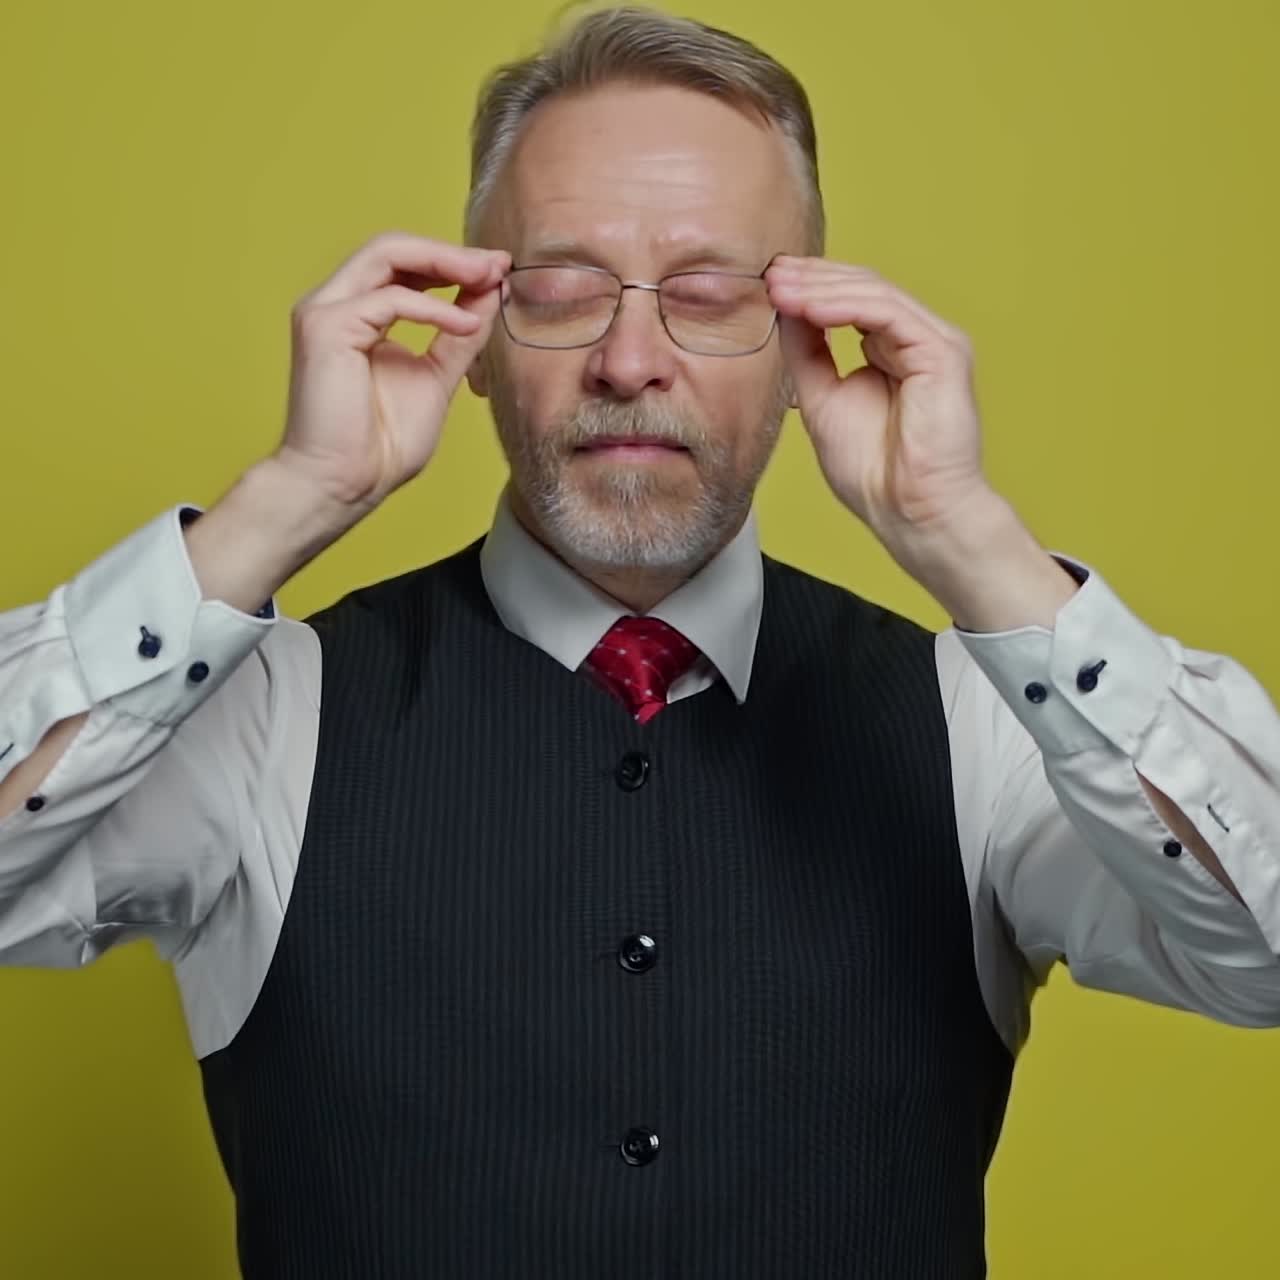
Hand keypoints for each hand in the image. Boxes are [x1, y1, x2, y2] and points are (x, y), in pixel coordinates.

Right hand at [275, 230, 509, 513]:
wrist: (345, 485)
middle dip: (452, 253)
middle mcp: (336, 304)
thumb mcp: (436, 378)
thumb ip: (459, 337)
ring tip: (488, 278)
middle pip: (395, 247)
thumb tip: (490, 294)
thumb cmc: (380, 446)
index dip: (453, 263)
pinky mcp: (325, 327)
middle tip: (499, 264)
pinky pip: (390, 299)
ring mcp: (325, 312)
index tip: (499, 270)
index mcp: (359, 315)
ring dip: (444, 262)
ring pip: (387, 254)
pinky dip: (434, 309)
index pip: (405, 266)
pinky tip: (466, 326)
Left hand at [767, 255, 990, 558]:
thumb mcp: (822, 399)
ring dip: (822, 288)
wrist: (910, 512)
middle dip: (812, 278)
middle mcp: (916, 340)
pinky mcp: (944, 353)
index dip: (809, 288)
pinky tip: (810, 307)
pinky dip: (846, 307)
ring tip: (781, 287)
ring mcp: (934, 344)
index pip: (850, 301)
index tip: (767, 283)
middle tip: (770, 272)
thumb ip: (807, 354)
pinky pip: (888, 314)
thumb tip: (785, 309)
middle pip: (862, 287)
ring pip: (874, 294)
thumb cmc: (874, 472)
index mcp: (891, 350)